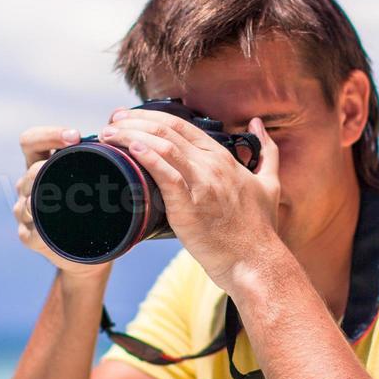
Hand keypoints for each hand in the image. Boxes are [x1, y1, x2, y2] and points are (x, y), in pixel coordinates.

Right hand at [14, 124, 112, 279]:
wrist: (87, 252)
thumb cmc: (94, 208)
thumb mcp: (96, 179)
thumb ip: (103, 158)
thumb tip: (125, 130)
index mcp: (42, 163)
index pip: (31, 140)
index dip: (48, 134)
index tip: (75, 136)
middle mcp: (28, 184)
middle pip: (31, 170)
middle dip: (52, 167)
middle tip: (78, 171)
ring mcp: (24, 210)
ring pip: (28, 201)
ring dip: (48, 200)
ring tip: (68, 202)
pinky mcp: (28, 236)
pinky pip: (32, 232)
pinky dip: (45, 230)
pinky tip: (59, 230)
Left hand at [98, 107, 281, 290]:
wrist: (256, 261)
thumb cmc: (259, 228)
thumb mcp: (269, 183)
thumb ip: (267, 152)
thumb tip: (257, 124)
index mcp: (223, 158)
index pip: (181, 124)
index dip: (150, 116)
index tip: (128, 117)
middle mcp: (211, 165)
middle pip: (166, 129)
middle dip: (133, 121)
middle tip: (111, 121)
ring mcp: (201, 183)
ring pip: (162, 145)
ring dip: (130, 135)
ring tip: (109, 135)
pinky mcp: (189, 205)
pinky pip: (165, 174)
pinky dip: (146, 157)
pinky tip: (129, 149)